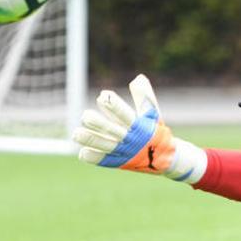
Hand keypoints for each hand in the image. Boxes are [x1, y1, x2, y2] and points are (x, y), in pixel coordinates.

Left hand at [72, 74, 206, 182]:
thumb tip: (138, 77)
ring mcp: (123, 152)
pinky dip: (93, 157)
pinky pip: (103, 160)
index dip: (115, 107)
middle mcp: (131, 140)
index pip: (126, 116)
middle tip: (85, 116)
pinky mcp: (117, 162)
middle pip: (113, 131)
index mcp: (140, 127)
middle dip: (99, 124)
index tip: (104, 96)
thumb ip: (144, 97)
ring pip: (105, 146)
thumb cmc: (156, 132)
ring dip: (91, 140)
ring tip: (76, 133)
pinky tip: (83, 151)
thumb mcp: (154, 115)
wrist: (164, 159)